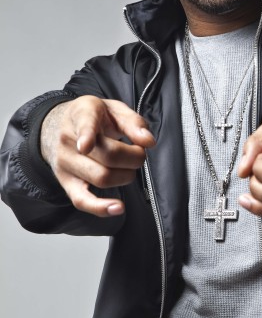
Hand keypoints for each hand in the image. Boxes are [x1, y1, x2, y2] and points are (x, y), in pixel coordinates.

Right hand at [40, 96, 154, 216]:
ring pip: (101, 178)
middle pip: (108, 157)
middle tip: (138, 153)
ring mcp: (65, 163)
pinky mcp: (66, 182)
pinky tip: (117, 208)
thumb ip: (133, 122)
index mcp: (82, 114)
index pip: (84, 125)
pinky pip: (82, 200)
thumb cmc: (94, 118)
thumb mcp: (114, 109)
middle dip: (134, 158)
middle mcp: (68, 139)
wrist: (59, 127)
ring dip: (126, 176)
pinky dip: (101, 208)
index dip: (86, 136)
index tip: (86, 145)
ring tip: (128, 167)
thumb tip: (148, 141)